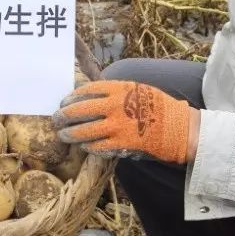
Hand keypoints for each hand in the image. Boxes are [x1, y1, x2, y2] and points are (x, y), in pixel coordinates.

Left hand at [52, 80, 195, 163]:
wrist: (178, 127)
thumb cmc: (157, 106)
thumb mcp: (136, 89)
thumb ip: (114, 91)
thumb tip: (90, 95)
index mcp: (118, 88)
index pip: (85, 90)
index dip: (71, 97)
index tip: (63, 102)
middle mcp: (114, 106)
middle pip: (78, 111)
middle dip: (63, 116)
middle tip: (56, 120)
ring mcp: (116, 126)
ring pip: (83, 132)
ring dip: (70, 134)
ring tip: (63, 135)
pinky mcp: (121, 144)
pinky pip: (97, 147)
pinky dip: (88, 147)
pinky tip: (84, 146)